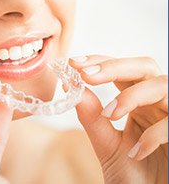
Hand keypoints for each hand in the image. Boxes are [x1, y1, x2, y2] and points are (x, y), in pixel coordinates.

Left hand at [70, 55, 167, 183]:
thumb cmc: (134, 175)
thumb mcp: (107, 145)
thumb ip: (92, 117)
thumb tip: (72, 87)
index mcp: (137, 101)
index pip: (121, 70)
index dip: (100, 61)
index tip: (74, 62)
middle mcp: (156, 103)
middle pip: (144, 67)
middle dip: (114, 66)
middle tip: (86, 74)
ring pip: (162, 85)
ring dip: (132, 95)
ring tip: (109, 114)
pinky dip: (153, 134)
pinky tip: (136, 151)